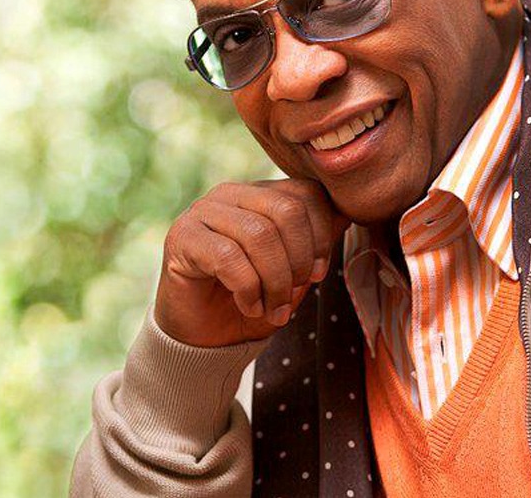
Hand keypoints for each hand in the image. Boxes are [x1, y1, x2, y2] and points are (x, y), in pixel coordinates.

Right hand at [154, 178, 349, 346]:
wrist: (203, 338)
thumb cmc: (252, 301)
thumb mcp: (294, 271)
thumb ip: (317, 241)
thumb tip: (348, 212)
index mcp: (261, 194)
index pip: (306, 192)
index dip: (321, 235)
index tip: (317, 274)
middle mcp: (231, 194)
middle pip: (286, 210)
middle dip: (299, 260)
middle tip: (294, 294)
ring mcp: (203, 211)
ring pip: (259, 234)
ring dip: (275, 281)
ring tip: (273, 308)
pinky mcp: (182, 237)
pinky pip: (228, 256)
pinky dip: (248, 289)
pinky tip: (248, 305)